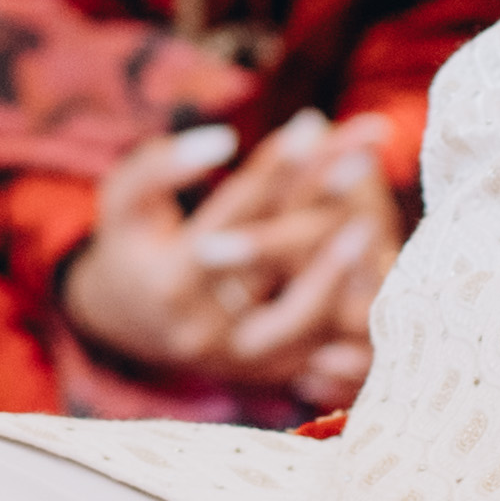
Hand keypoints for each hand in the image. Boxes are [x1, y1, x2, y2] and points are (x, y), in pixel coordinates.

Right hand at [59, 114, 393, 398]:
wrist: (132, 321)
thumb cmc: (131, 244)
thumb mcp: (124, 198)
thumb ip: (160, 166)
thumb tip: (224, 140)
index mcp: (169, 282)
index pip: (233, 215)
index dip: (273, 167)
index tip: (311, 125)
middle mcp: (205, 330)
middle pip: (276, 257)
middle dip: (321, 198)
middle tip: (365, 152)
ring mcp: (239, 361)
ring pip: (302, 315)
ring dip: (339, 266)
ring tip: (372, 221)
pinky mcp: (268, 375)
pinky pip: (318, 345)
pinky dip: (344, 307)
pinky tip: (374, 267)